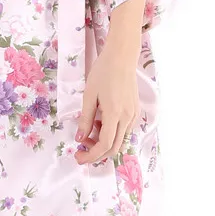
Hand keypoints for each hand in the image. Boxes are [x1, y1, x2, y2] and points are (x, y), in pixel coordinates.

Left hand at [74, 41, 140, 164]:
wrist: (121, 57)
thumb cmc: (103, 72)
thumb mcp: (89, 95)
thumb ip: (85, 119)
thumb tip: (80, 139)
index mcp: (115, 114)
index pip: (105, 145)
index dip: (91, 156)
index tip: (78, 157)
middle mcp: (128, 118)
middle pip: (114, 148)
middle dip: (97, 153)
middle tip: (81, 148)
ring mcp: (134, 115)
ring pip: (120, 141)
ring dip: (104, 143)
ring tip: (89, 130)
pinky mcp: (136, 111)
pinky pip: (125, 131)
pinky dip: (112, 133)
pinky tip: (101, 122)